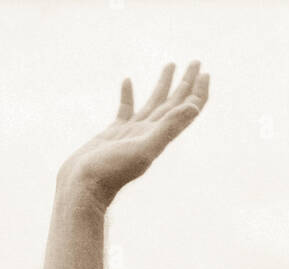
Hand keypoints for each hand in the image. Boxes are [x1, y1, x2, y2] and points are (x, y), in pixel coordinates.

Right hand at [61, 62, 209, 208]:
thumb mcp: (144, 148)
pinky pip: (125, 109)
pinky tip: (128, 81)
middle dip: (186, 83)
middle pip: (174, 103)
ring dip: (164, 85)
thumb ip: (168, 128)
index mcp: (160, 135)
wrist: (83, 187)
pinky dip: (128, 94)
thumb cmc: (111, 172)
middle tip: (197, 62)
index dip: (197, 92)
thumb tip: (194, 108)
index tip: (206, 72)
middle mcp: (150, 134)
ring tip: (171, 65)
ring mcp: (132, 133)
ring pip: (153, 103)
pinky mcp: (113, 134)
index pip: (185, 110)